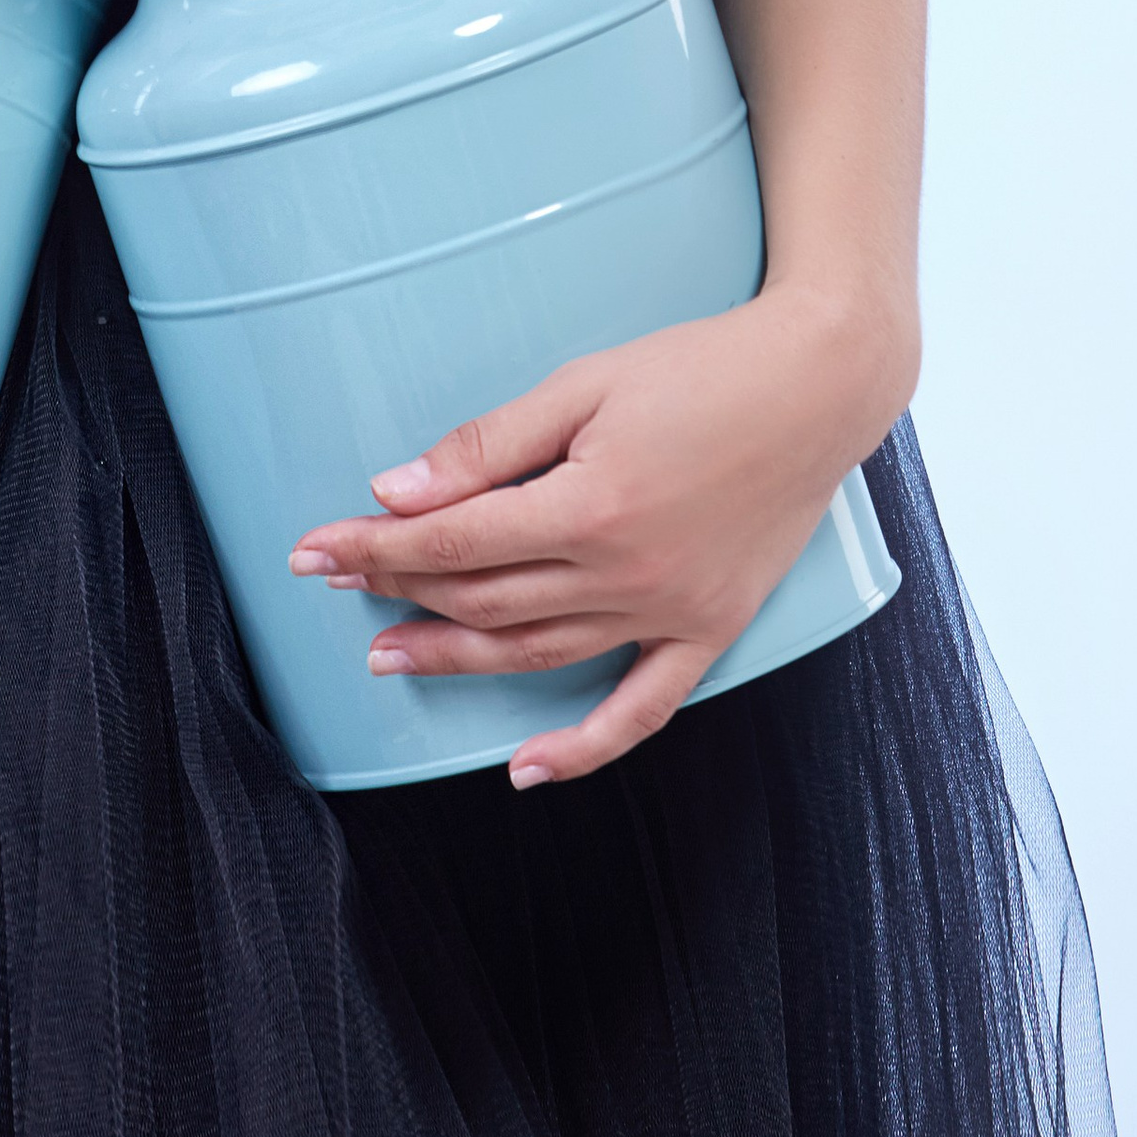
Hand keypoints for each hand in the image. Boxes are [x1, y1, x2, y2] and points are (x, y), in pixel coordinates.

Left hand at [287, 286, 906, 784]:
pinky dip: (583, 747)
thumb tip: (399, 490)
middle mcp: (628, 573)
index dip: (377, 546)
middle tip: (338, 584)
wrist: (820, 385)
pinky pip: (641, 709)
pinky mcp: (711, 628)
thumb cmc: (702, 368)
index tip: (316, 548)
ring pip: (540, 652)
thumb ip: (489, 444)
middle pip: (486, 597)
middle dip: (400, 590)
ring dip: (458, 659)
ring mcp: (673, 611)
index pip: (453, 541)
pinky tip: (527, 768)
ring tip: (391, 656)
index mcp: (590, 506)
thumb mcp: (585, 382)